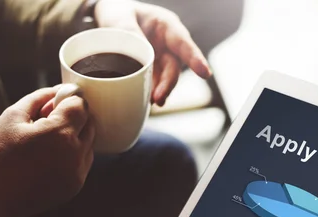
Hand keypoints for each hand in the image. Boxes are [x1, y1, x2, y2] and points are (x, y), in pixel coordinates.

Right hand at [0, 86, 93, 216]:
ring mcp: (77, 172)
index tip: (55, 103)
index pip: (81, 105)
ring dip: (76, 135)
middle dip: (74, 116)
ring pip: (89, 143)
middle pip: (90, 123)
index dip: (68, 99)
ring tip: (47, 140)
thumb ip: (40, 97)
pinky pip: (84, 162)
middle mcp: (75, 153)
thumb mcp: (13, 116)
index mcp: (60, 133)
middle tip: (49, 119)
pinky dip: (74, 154)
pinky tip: (50, 156)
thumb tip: (59, 90)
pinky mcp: (75, 186)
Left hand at [94, 0, 211, 105]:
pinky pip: (155, 83)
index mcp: (166, 26)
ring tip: (152, 102)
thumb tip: (140, 57)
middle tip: (158, 98)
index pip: (183, 43)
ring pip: (166, 78)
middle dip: (169, 83)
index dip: (195, 59)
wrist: (113, 19)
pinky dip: (151, 92)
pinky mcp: (152, 70)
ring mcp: (161, 58)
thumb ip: (130, 33)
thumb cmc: (120, 13)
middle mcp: (168, 44)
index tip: (205, 73)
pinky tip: (147, 101)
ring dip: (160, 91)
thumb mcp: (121, 18)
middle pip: (174, 66)